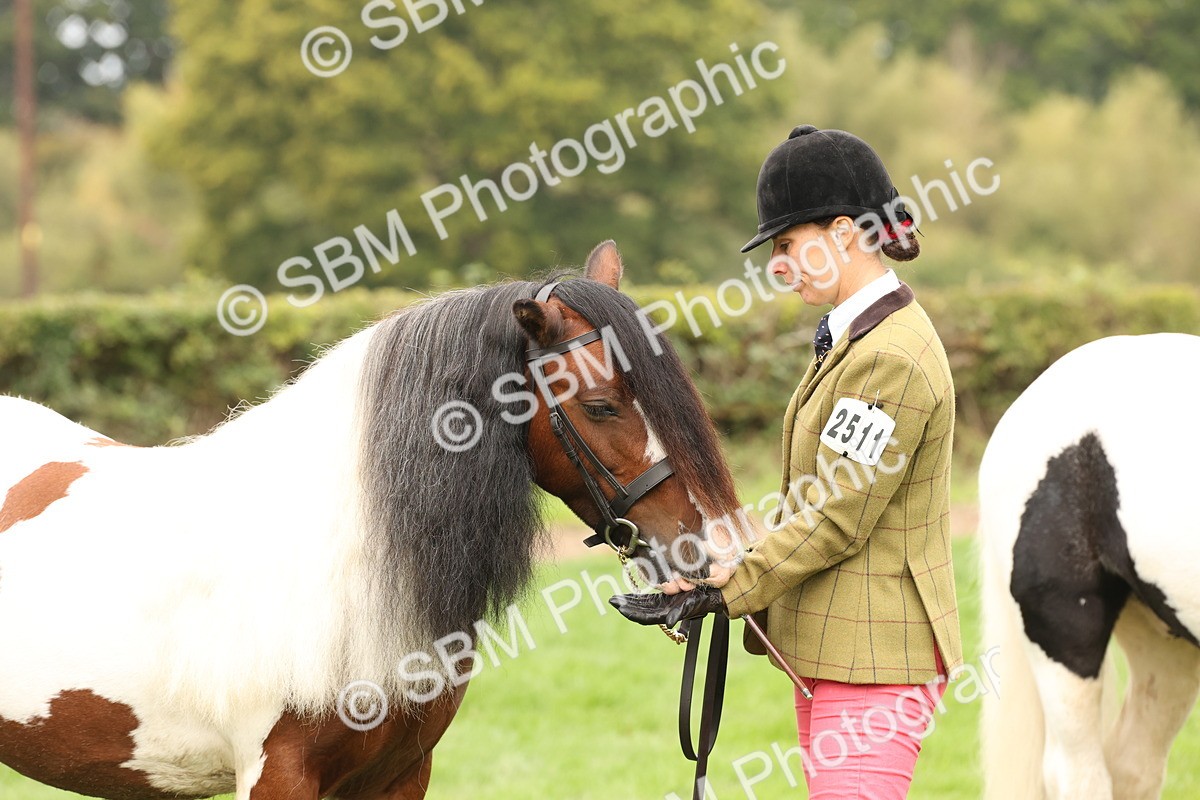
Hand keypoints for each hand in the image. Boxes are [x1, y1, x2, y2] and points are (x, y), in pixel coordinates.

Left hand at [608, 585, 726, 626]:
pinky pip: (648, 600)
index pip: (643, 616)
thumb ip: (680, 614)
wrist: (715, 595)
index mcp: (667, 613)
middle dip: (625, 606)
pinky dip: (638, 598)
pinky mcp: (666, 599)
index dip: (629, 612)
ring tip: (616, 598)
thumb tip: (668, 624)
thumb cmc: (704, 600)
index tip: (616, 606)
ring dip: (629, 602)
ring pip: (642, 606)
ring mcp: (664, 605)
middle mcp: (663, 610)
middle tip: (611, 600)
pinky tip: (630, 595)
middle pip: (639, 611)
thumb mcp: (693, 605)